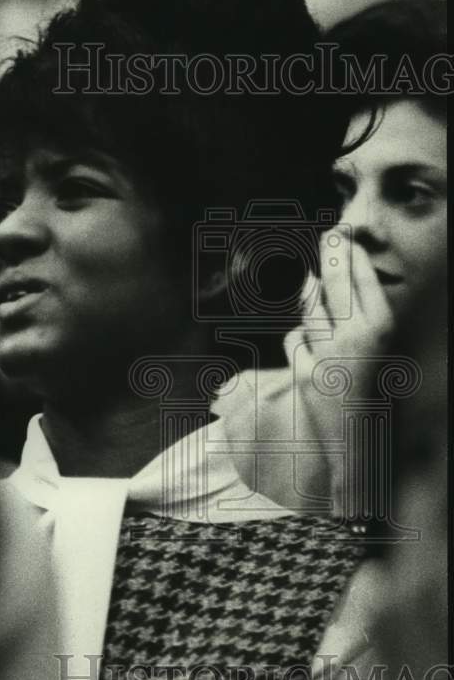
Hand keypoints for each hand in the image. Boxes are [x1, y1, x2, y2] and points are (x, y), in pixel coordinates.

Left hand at [285, 232, 394, 511]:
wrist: (360, 445)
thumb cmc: (373, 396)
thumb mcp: (375, 352)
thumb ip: (355, 320)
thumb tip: (319, 282)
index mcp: (383, 331)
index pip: (363, 279)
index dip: (350, 254)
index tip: (343, 236)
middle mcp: (357, 338)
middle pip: (336, 282)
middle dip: (331, 254)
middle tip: (329, 234)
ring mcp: (329, 355)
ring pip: (310, 311)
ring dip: (310, 300)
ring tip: (314, 287)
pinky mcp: (306, 373)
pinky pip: (297, 341)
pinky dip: (301, 342)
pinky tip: (312, 348)